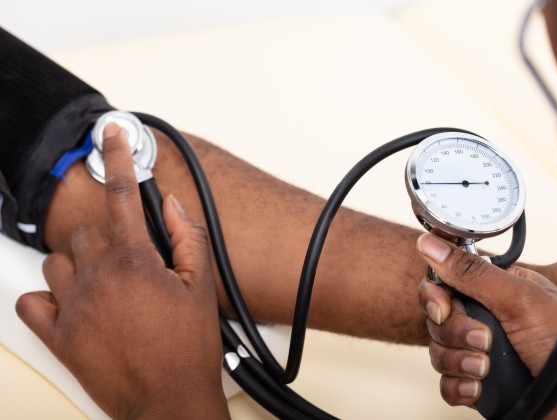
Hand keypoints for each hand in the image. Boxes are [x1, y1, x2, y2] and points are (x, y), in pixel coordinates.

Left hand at [15, 124, 228, 418]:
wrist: (169, 400)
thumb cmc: (187, 347)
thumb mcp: (201, 285)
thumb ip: (187, 236)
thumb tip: (171, 204)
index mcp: (134, 261)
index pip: (122, 194)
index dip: (117, 156)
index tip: (110, 134)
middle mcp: (98, 278)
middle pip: (85, 231)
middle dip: (106, 239)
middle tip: (129, 263)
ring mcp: (73, 307)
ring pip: (58, 261)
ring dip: (79, 265)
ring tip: (104, 287)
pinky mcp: (58, 336)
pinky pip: (32, 301)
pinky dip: (47, 297)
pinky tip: (71, 304)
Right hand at [416, 233, 556, 414]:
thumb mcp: (519, 300)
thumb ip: (472, 272)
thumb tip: (430, 243)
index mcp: (492, 291)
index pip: (442, 285)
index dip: (436, 298)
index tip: (443, 310)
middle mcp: (482, 319)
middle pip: (437, 321)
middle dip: (455, 335)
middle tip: (485, 341)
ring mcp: (477, 351)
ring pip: (438, 352)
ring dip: (458, 363)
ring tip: (486, 369)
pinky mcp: (477, 381)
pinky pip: (446, 383)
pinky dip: (458, 387)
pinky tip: (477, 388)